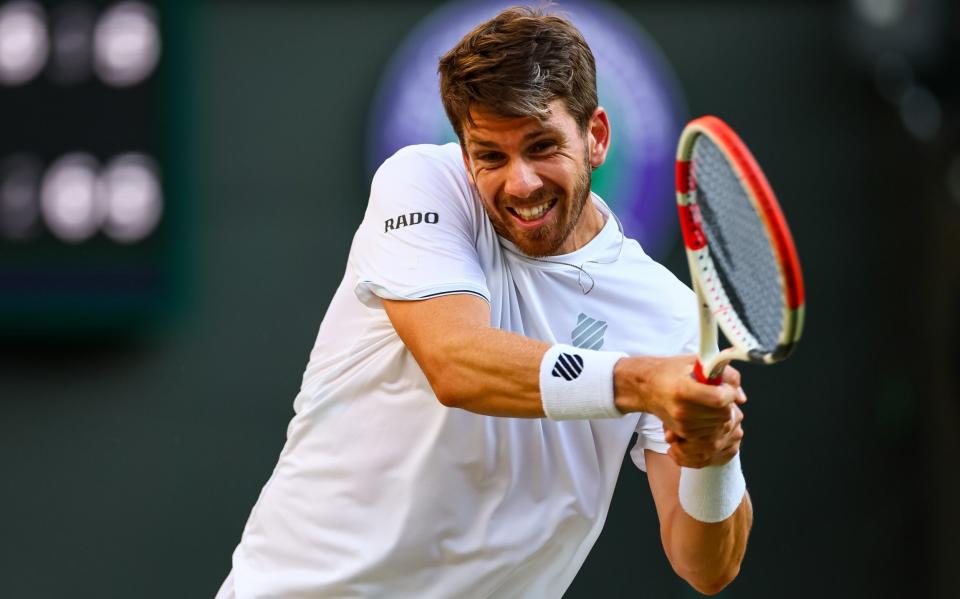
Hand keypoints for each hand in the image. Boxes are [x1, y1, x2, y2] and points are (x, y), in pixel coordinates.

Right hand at [614, 355, 745, 467]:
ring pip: (720, 425)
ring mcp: (682, 424)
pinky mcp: (683, 433)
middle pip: (723, 414)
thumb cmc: (671, 371)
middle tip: (718, 394)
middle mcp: (681, 410)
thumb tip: (740, 397)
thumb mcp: (696, 362)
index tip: (726, 388)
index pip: (719, 399)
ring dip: (720, 414)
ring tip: (708, 402)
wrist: (647, 387)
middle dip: (727, 404)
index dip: (729, 393)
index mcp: (683, 389)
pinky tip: (703, 411)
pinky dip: (712, 422)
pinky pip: (711, 431)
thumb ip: (724, 374)